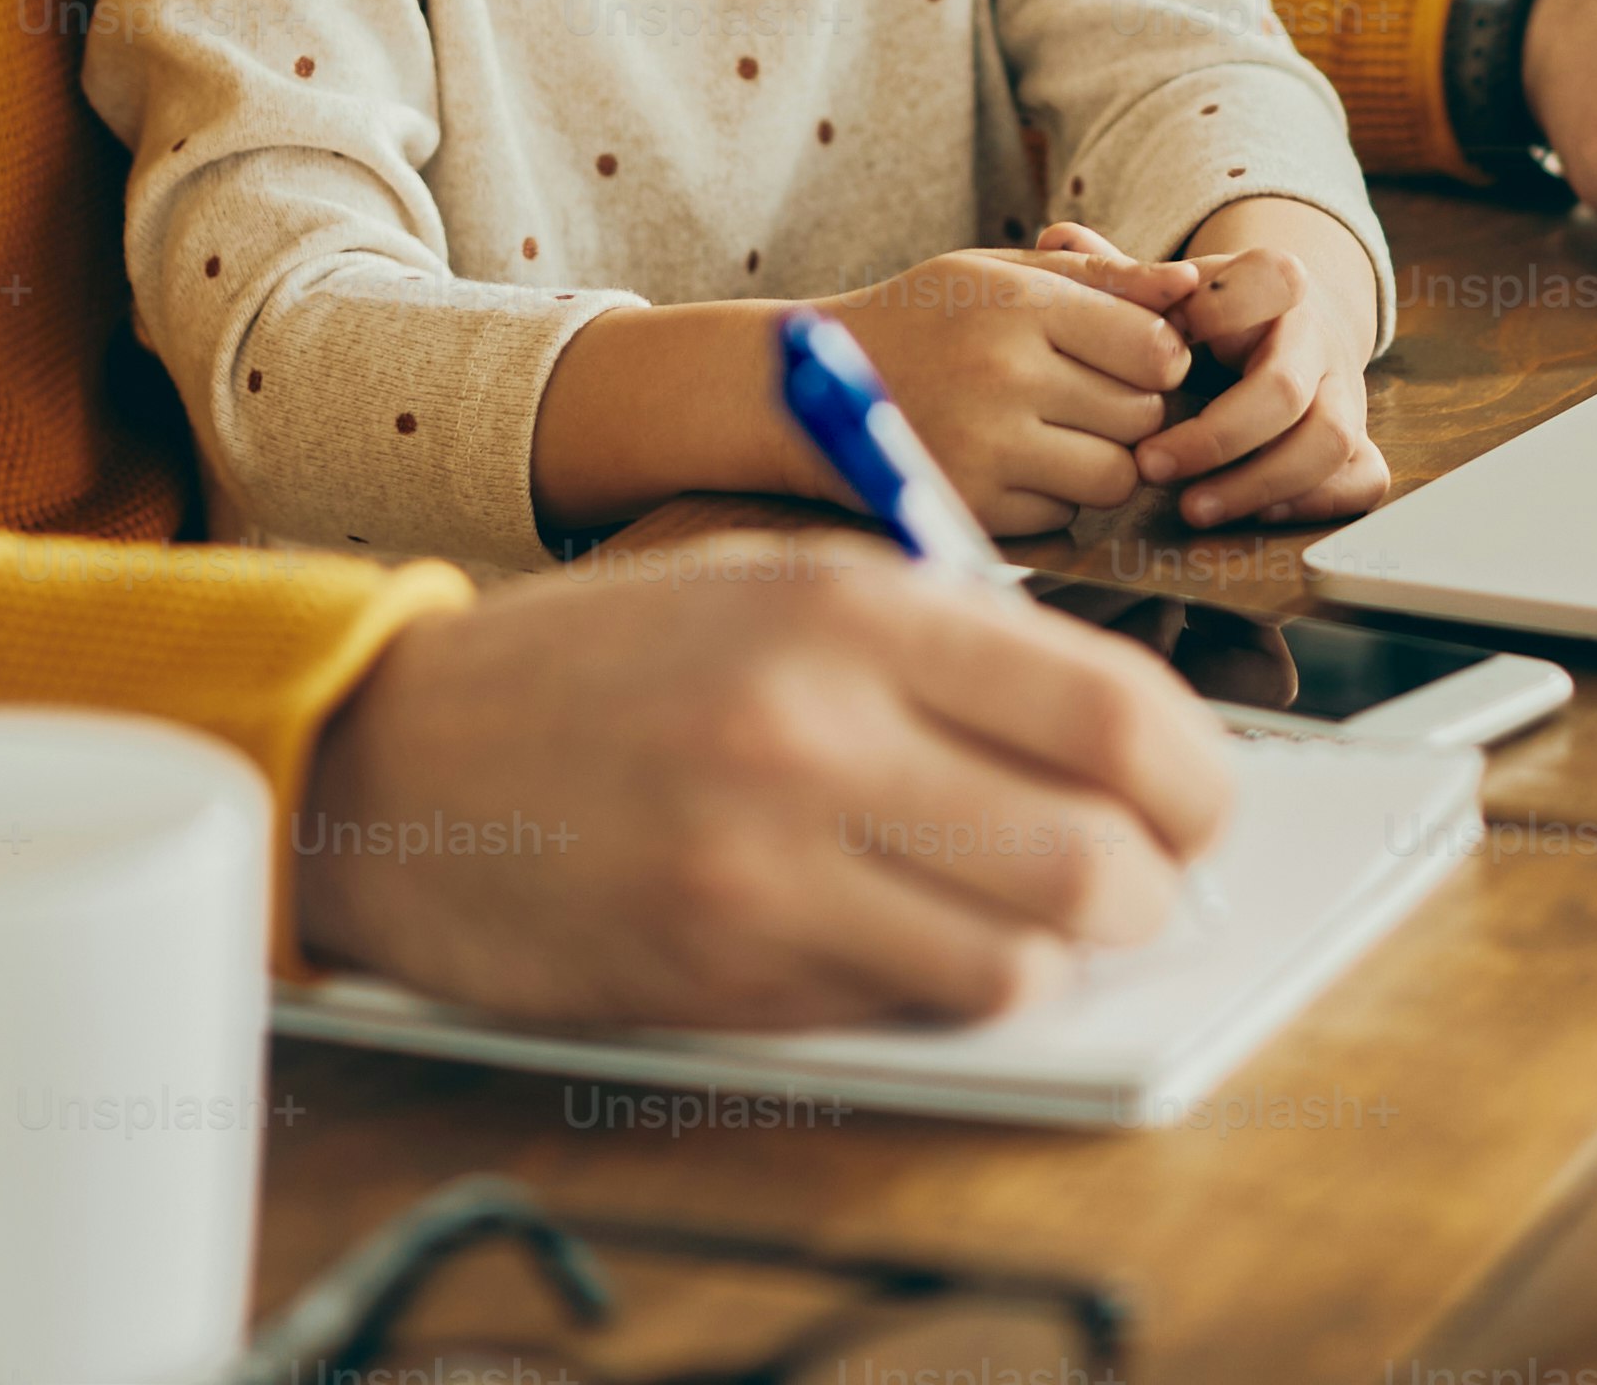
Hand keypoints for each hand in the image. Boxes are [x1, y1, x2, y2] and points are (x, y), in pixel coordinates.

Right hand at [291, 536, 1235, 1025]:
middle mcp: (818, 735)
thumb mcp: (776, 582)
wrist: (401, 754)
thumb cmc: (606, 664)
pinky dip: (946, 992)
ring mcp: (767, 868)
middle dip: (1149, 885)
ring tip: (1028, 919)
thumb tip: (1117, 736)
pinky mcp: (723, 975)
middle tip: (1134, 878)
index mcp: (851, 611)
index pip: (1114, 713)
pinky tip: (909, 940)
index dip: (1195, 778)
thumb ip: (942, 642)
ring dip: (1057, 955)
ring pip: (1024, 962)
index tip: (1194, 799)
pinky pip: (910, 1013)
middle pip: (1097, 858)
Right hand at [813, 246, 1195, 537]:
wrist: (802, 392)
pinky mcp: (971, 506)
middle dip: (1130, 413)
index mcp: (1019, 304)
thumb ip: (1099, 279)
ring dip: (1100, 462)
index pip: (1154, 349)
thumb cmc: (918, 320)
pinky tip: (1012, 465)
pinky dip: (1053, 499)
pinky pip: (1064, 517)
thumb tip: (1191, 284)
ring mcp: (987, 448)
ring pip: (1113, 477)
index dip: (1156, 360)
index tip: (1128, 360)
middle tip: (1085, 398)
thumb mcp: (995, 274)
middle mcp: (1006, 375)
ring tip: (1056, 435)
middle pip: (1142, 417)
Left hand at [1049, 210, 1390, 529]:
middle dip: (1215, 437)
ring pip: (1330, 441)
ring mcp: (1344, 392)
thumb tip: (1056, 239)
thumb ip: (1119, 275)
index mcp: (1274, 284)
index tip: (1158, 356)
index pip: (1270, 283)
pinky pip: (1362, 478)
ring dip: (1257, 485)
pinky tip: (1251, 518)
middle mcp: (1317, 337)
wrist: (1279, 331)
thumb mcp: (1169, 289)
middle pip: (1285, 388)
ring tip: (1192, 510)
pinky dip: (1314, 504)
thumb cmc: (1205, 314)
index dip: (1218, 315)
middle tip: (1147, 466)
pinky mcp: (1357, 442)